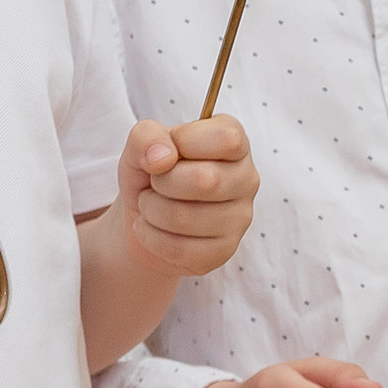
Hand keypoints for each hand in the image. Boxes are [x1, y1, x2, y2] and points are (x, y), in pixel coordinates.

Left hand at [116, 115, 256, 276]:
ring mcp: (240, 219)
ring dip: (151, 210)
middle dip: (161, 182)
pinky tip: (150, 227)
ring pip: (185, 218)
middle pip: (204, 180)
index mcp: (235, 143)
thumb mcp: (141, 143)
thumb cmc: (150, 171)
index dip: (184, 142)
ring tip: (150, 204)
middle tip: (154, 183)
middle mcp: (246, 179)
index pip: (225, 138)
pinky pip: (179, 248)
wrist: (141, 215)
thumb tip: (161, 157)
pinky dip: (150, 236)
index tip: (168, 152)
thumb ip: (146, 136)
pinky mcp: (223, 252)